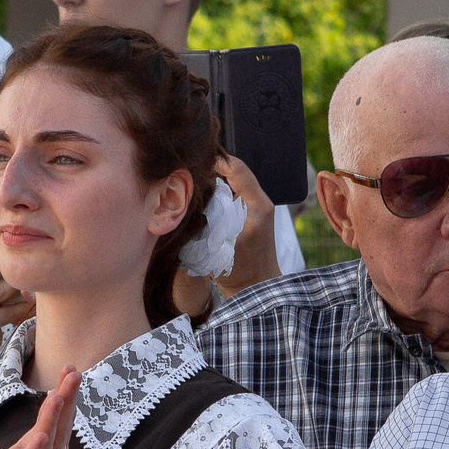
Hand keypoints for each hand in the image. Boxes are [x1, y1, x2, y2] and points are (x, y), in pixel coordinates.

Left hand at [0, 368, 76, 448]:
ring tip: (57, 398)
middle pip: (59, 432)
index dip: (68, 398)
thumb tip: (54, 404)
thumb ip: (37, 434)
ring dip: (51, 422)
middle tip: (74, 375)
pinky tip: (39, 438)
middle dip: (67, 402)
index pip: (62, 424)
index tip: (71, 371)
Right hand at [171, 155, 281, 317]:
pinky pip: (235, 190)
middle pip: (235, 170)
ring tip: (192, 177)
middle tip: (188, 168)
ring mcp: (260, 205)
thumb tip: (187, 196)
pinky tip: (202, 193)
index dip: (213, 160)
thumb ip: (205, 221)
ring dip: (215, 176)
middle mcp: (261, 201)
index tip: (191, 161)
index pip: (235, 168)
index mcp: (257, 206)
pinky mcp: (255, 211)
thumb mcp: (217, 247)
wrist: (258, 288)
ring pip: (234, 179)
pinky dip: (219, 187)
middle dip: (212, 166)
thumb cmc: (238, 273)